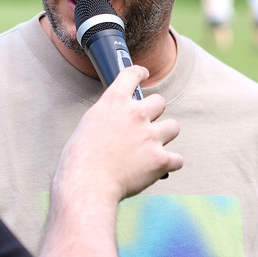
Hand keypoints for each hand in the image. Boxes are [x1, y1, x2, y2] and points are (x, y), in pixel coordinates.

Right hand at [54, 65, 182, 205]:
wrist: (88, 183)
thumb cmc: (79, 159)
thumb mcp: (88, 125)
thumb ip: (107, 118)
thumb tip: (115, 124)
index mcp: (114, 102)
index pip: (131, 75)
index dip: (139, 73)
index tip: (144, 74)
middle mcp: (136, 114)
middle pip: (160, 101)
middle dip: (155, 113)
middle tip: (146, 125)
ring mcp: (151, 136)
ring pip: (173, 127)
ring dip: (165, 136)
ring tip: (154, 147)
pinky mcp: (160, 159)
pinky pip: (177, 159)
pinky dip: (169, 164)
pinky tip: (159, 168)